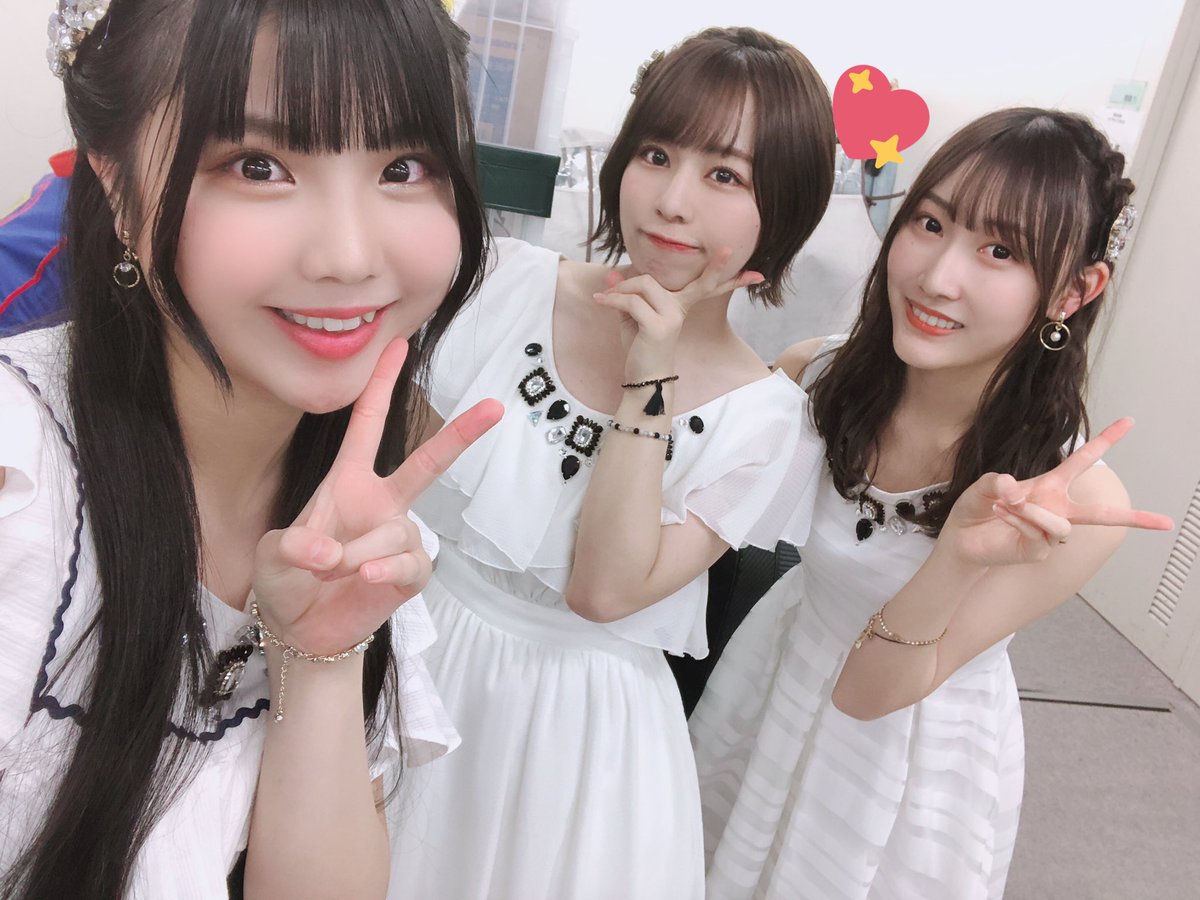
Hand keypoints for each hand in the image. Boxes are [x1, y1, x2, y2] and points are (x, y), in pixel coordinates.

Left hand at [252, 339, 502, 653]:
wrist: (303, 631)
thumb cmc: (287, 582)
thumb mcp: (272, 557)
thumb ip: (295, 547)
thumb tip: (331, 552)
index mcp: (347, 484)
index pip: (367, 426)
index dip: (381, 385)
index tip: (398, 345)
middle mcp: (381, 504)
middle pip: (427, 463)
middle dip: (461, 435)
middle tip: (494, 407)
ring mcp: (399, 538)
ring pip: (395, 533)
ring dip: (358, 555)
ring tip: (332, 572)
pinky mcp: (410, 573)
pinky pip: (408, 563)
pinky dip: (384, 571)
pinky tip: (366, 579)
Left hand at [592, 248, 762, 377]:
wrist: (642, 381)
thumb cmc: (640, 350)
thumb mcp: (632, 319)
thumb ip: (626, 295)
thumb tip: (612, 274)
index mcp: (680, 307)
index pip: (706, 289)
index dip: (729, 279)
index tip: (758, 276)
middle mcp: (680, 310)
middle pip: (700, 284)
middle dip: (716, 268)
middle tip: (730, 251)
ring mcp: (672, 318)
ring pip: (644, 285)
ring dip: (621, 290)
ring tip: (606, 299)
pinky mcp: (658, 326)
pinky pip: (631, 301)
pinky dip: (613, 300)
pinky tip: (601, 302)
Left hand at [943, 418, 1173, 566]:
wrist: (961, 537)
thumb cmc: (977, 508)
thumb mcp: (984, 485)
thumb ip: (999, 482)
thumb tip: (1016, 490)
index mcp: (1050, 486)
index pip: (1083, 461)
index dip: (1105, 440)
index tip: (1129, 421)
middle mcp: (1056, 509)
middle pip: (1101, 515)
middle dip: (1135, 519)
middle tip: (1166, 523)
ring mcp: (1048, 532)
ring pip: (1059, 523)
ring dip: (1032, 512)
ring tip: (1007, 506)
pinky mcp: (1038, 551)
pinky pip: (1039, 534)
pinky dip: (1019, 521)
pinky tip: (1003, 517)